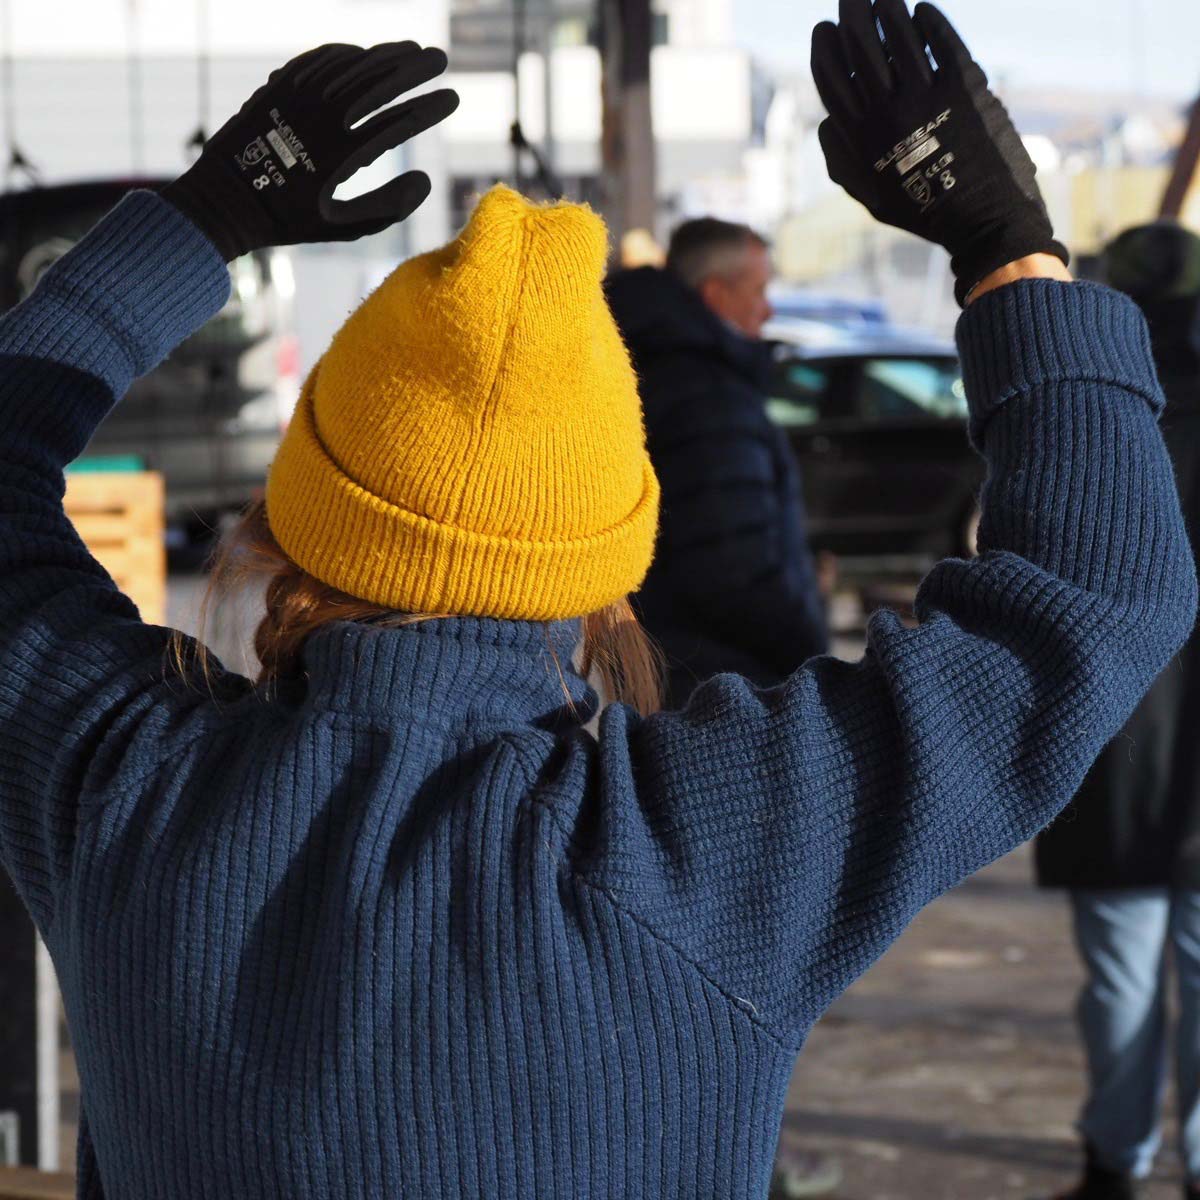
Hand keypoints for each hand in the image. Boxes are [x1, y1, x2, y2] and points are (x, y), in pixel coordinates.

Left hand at [162, 42, 458, 260]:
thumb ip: (386, 208)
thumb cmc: (287, 219)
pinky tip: (365, 53)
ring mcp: (297, 96)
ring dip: (384, 55)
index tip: (453, 98)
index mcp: (339, 154)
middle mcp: (320, 117)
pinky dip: (346, 53)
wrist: (224, 199)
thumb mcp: (339, 227)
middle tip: (441, 59)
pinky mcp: (278, 86)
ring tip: (412, 50)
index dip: (428, 108)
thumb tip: (425, 181)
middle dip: (413, 68)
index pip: (396, 122)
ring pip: (349, 65)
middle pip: (376, 81)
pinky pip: (319, 60)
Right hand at [811, 0, 1067, 304]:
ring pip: (900, 35)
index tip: (824, 29)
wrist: (982, 218)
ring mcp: (927, 95)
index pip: (833, 78)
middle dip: (852, 14)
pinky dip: (929, 21)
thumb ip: (842, 161)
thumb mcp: (870, 197)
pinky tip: (921, 11)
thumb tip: (827, 122)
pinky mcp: (964, 85)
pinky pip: (942, 41)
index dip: (825, 48)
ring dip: (888, 10)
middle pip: (861, 47)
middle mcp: (889, 111)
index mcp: (863, 138)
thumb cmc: (923, 210)